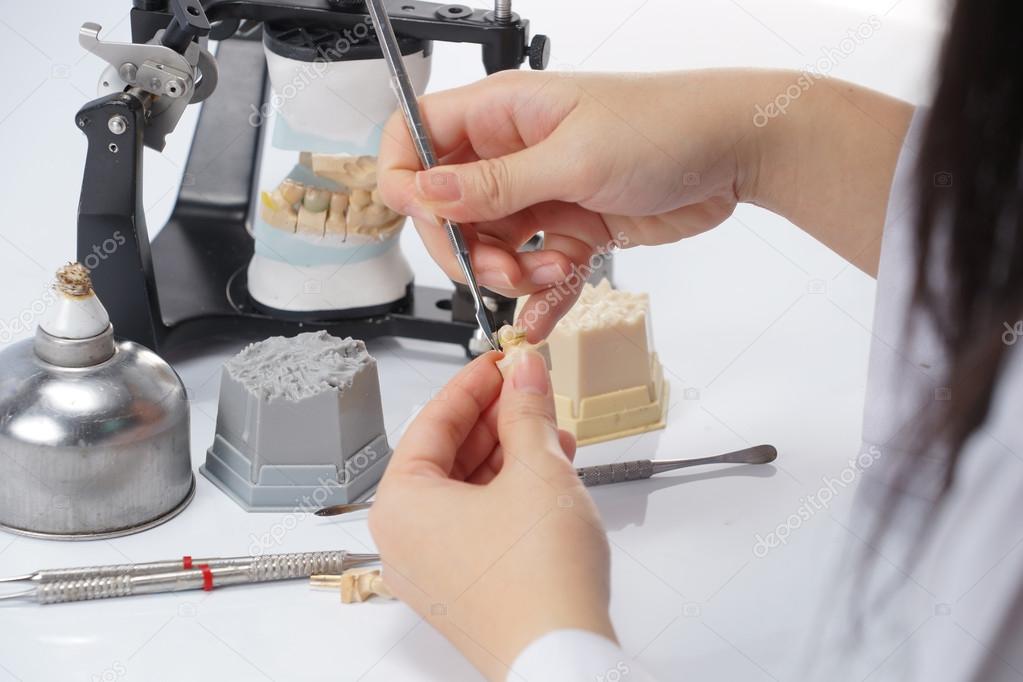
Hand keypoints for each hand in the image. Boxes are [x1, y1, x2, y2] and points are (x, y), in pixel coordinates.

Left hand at [369, 350, 614, 679]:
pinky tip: (549, 471)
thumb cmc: (539, 580)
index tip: (502, 361)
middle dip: (496, 418)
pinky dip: (512, 493)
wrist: (564, 660)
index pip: (432, 422)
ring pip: (468, 491)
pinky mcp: (467, 590)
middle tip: (530, 388)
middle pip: (448, 456)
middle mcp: (406, 542)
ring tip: (551, 427)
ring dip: (511, 453)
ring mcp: (434, 571)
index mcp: (400, 506)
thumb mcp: (537, 469)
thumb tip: (524, 371)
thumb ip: (527, 411)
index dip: (473, 384)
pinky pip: (480, 524)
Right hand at [377, 70, 748, 339]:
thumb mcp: (573, 159)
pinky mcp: (573, 225)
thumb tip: (426, 192)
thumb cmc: (667, 126)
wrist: (739, 151)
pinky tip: (545, 315)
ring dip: (510, 275)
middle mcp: (513, 150)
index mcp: (502, 112)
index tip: (425, 219)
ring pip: (490, 245)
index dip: (405, 178)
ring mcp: (542, 190)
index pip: (416, 136)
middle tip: (501, 268)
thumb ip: (496, 184)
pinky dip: (539, 296)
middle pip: (448, 207)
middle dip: (466, 248)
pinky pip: (536, 269)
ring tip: (550, 276)